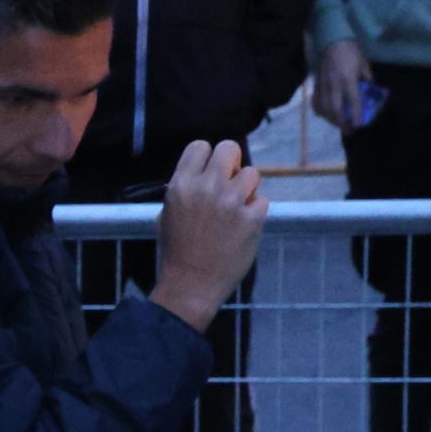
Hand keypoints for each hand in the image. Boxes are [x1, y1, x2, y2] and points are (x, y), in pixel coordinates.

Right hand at [149, 139, 266, 331]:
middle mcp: (207, 188)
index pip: (200, 146)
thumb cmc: (176, 250)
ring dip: (247, 189)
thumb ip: (187, 189)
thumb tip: (207, 171)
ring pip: (252, 174)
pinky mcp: (253, 218)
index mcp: (181, 185)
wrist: (191, 284)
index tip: (208, 173)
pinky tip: (242, 227)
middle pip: (230, 148)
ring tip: (235, 209)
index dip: (207, 158)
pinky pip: (262, 201)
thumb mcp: (168, 214)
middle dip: (231, 163)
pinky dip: (255, 212)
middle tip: (228, 183)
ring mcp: (232, 202)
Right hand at [313, 37, 373, 130]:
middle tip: (348, 131)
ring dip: (331, 119)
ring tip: (339, 125)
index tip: (358, 126)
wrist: (331, 41)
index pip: (353, 101)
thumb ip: (366, 78)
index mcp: (348, 80)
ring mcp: (323, 86)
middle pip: (336, 109)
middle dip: (342, 123)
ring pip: (324, 109)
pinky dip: (320, 111)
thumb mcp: (363, 63)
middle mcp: (334, 86)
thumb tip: (369, 90)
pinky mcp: (317, 85)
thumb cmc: (350, 51)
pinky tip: (324, 115)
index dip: (356, 115)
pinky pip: (316, 102)